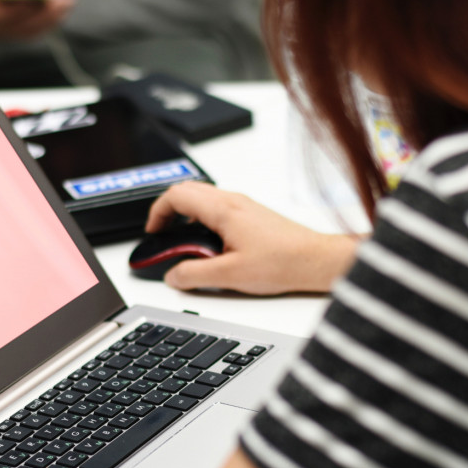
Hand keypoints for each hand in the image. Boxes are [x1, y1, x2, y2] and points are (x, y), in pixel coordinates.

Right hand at [0, 0, 74, 39]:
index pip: (12, 13)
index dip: (32, 4)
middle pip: (27, 25)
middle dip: (49, 12)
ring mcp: (6, 35)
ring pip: (33, 31)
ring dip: (53, 18)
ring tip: (68, 2)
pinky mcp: (15, 36)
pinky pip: (34, 32)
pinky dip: (49, 22)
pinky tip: (61, 11)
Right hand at [145, 181, 362, 294]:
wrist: (315, 260)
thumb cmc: (283, 262)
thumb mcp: (229, 275)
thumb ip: (194, 275)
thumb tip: (173, 276)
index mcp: (223, 210)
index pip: (176, 196)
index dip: (156, 213)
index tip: (152, 233)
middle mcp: (233, 201)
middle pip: (186, 191)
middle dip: (167, 211)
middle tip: (162, 234)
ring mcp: (243, 205)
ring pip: (202, 197)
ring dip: (185, 215)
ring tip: (183, 242)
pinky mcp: (251, 214)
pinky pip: (217, 206)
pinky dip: (202, 219)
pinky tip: (208, 244)